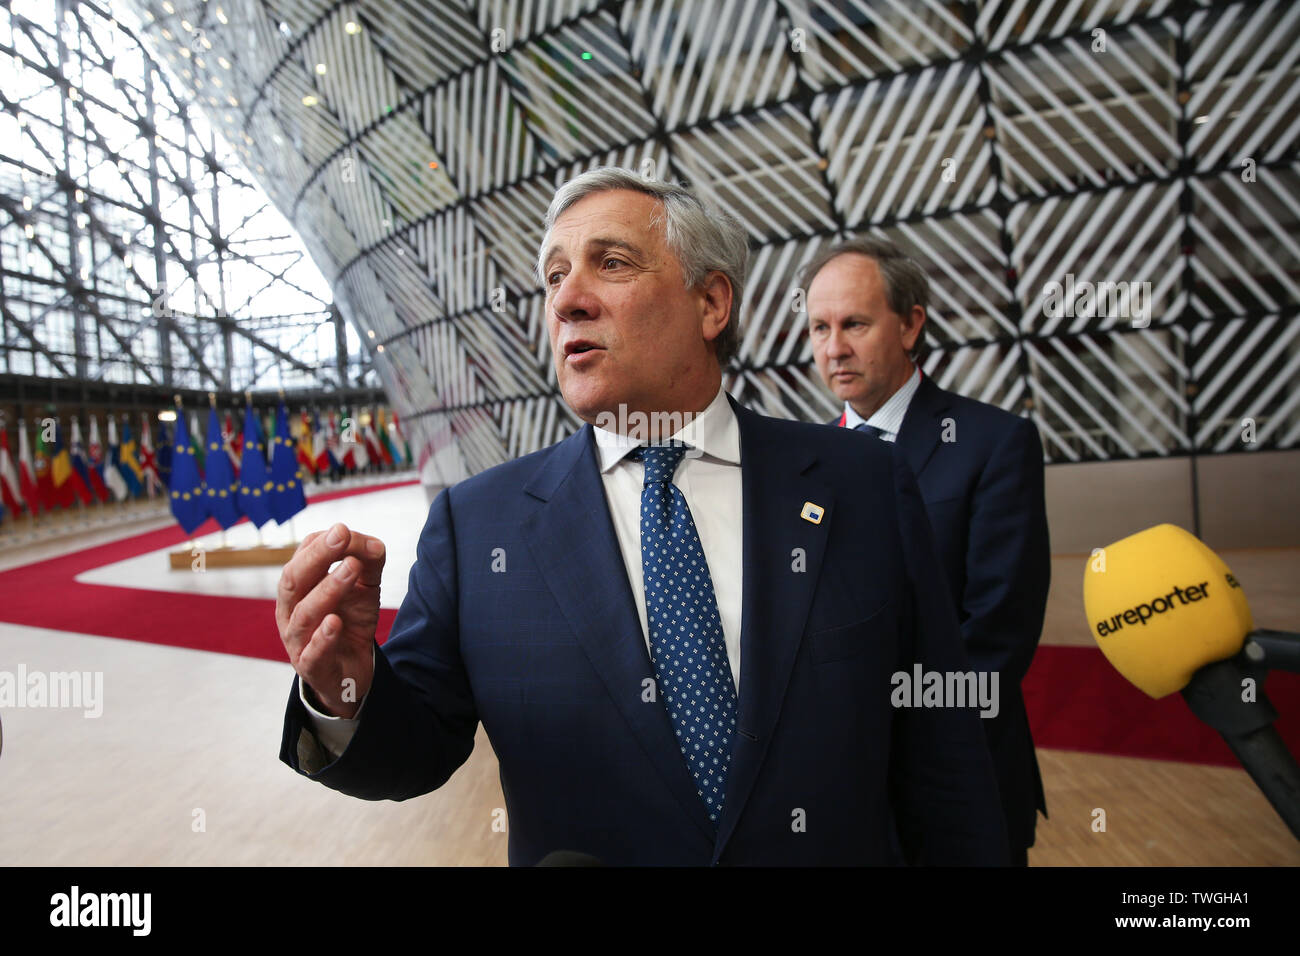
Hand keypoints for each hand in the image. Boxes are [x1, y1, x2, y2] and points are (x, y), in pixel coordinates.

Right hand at [276, 522, 385, 717]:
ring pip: (304, 614)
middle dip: (318, 556)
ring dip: (327, 589)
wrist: (352, 669)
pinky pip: (312, 653)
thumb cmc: (351, 621)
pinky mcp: (311, 667)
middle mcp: (290, 610)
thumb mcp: (364, 587)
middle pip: (294, 579)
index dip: (323, 542)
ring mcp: (297, 640)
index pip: (302, 557)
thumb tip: (375, 544)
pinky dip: (322, 637)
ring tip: (350, 569)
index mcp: (299, 586)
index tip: (345, 531)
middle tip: (341, 535)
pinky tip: (335, 622)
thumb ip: (369, 562)